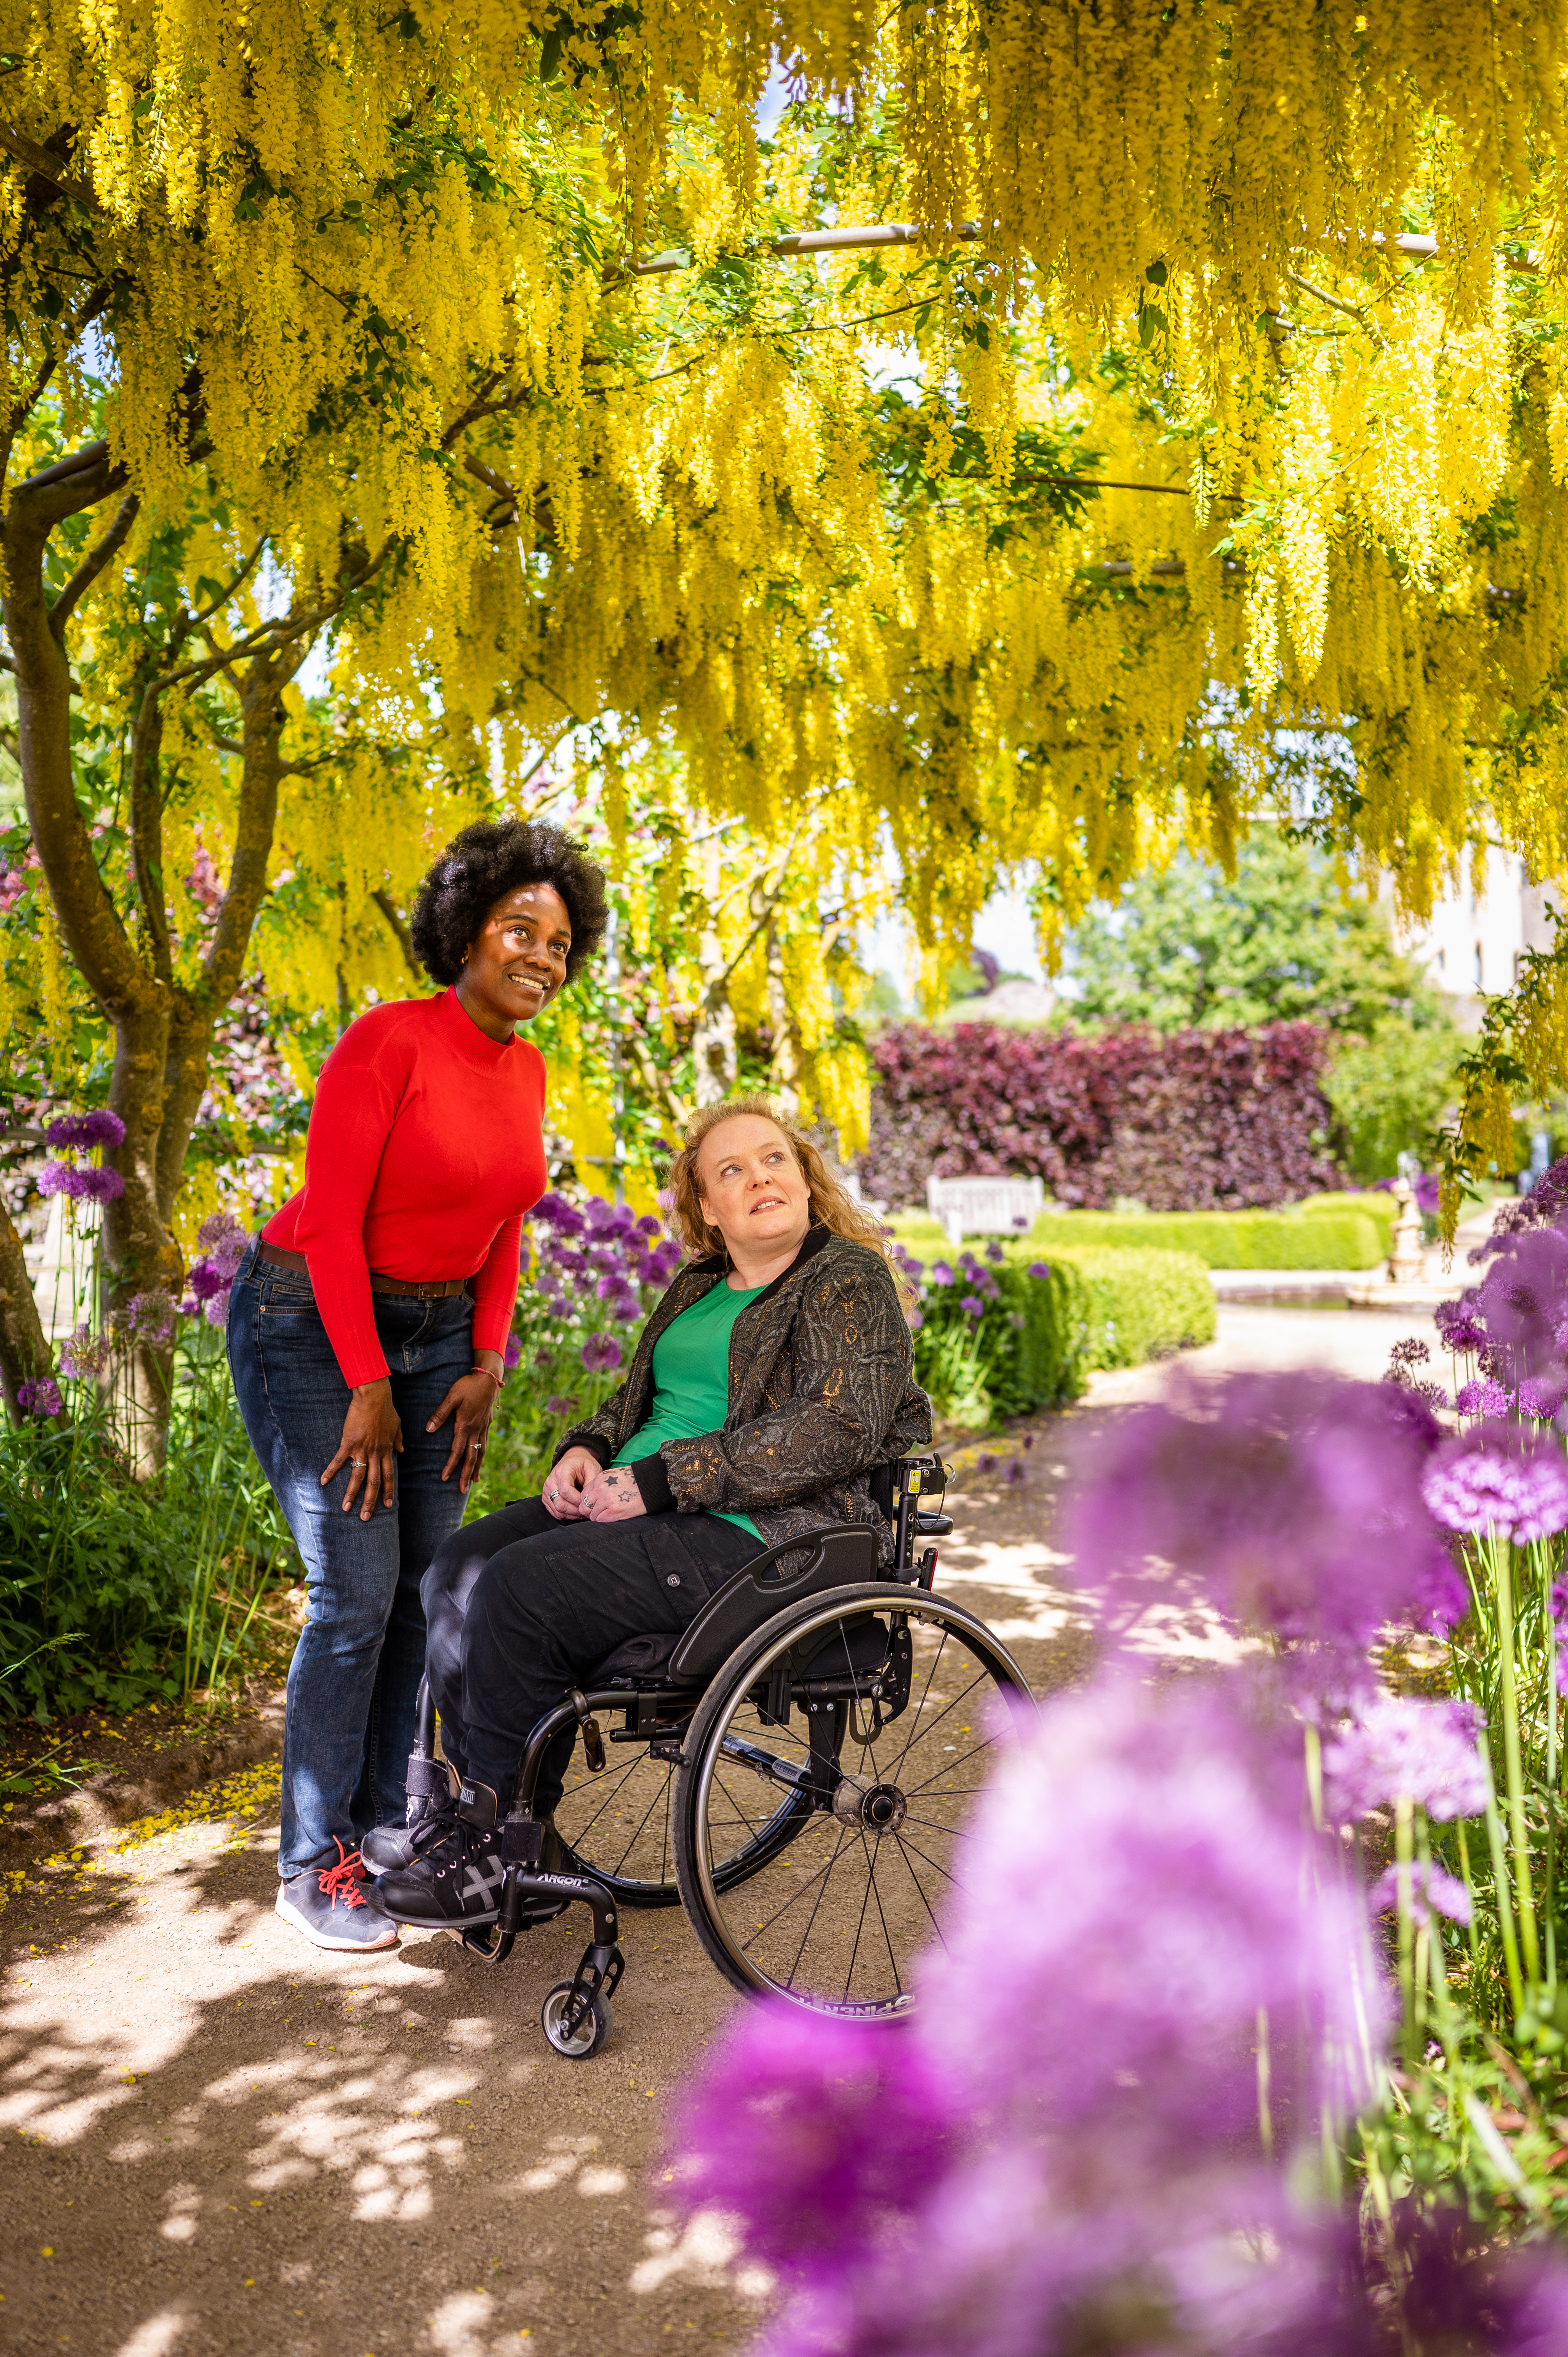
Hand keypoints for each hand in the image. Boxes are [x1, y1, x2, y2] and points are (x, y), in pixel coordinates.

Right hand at [323, 1379, 402, 1519]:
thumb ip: (399, 1440)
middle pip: (374, 1482)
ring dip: (351, 1494)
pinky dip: (331, 1471)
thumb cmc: (386, 1409)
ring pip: (358, 1477)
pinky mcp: (349, 1443)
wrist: (374, 1397)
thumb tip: (402, 1451)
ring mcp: (362, 1449)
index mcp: (386, 1450)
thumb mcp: (397, 1425)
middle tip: (366, 1517)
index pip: (389, 1475)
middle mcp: (375, 1453)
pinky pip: (339, 1460)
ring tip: (345, 1508)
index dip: (388, 1491)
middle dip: (370, 1501)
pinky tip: (322, 1481)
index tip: (387, 1505)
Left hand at [426, 1353, 502, 1491]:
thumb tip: (428, 1429)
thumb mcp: (452, 1397)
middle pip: (471, 1458)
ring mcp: (483, 1428)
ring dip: (476, 1469)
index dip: (450, 1466)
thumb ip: (440, 1414)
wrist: (489, 1378)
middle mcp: (475, 1430)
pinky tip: (479, 1461)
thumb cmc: (468, 1386)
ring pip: (480, 1453)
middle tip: (462, 1491)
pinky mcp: (487, 1425)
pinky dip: (482, 1456)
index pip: (456, 1451)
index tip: (443, 1478)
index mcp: (465, 1425)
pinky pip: (484, 1445)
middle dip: (466, 1475)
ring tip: (473, 1481)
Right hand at [543, 1445, 601, 1519]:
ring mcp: (546, 1491)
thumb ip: (591, 1483)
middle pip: (560, 1504)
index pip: (565, 1492)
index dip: (577, 1500)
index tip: (588, 1502)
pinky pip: (555, 1512)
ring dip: (572, 1514)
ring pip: (557, 1510)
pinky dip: (567, 1515)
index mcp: (561, 1472)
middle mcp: (550, 1482)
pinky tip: (576, 1512)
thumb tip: (588, 1500)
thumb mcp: (592, 1468)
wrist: (572, 1460)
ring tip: (583, 1511)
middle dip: (575, 1510)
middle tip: (587, 1509)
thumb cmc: (583, 1464)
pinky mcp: (546, 1498)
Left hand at [583, 1464, 647, 1522]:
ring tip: (610, 1513)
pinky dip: (606, 1520)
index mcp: (599, 1479)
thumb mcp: (613, 1476)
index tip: (594, 1506)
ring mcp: (607, 1500)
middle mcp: (600, 1489)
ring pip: (592, 1516)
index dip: (588, 1503)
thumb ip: (601, 1485)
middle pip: (584, 1506)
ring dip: (599, 1517)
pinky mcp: (615, 1510)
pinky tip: (614, 1516)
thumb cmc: (634, 1480)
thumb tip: (592, 1499)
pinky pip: (601, 1520)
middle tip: (600, 1513)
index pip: (583, 1495)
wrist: (650, 1483)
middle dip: (591, 1512)